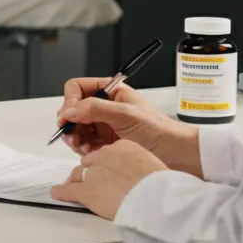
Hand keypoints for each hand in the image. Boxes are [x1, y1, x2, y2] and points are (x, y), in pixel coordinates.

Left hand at [51, 141, 166, 219]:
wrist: (155, 199)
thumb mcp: (152, 165)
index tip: (108, 171)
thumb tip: (137, 173)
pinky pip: (68, 190)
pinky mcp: (86, 190)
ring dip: (78, 181)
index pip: (106, 153)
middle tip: (95, 182)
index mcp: (122, 146)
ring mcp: (92, 172)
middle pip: (90, 162)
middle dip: (91, 172)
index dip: (105, 164)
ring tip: (77, 187)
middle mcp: (104, 155)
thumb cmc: (160, 186)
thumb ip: (138, 165)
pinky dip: (61, 192)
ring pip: (79, 173)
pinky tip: (57, 193)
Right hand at [57, 77, 201, 175]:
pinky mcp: (105, 144)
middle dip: (70, 122)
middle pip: (73, 109)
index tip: (68, 116)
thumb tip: (70, 110)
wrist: (175, 154)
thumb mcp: (125, 114)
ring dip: (74, 137)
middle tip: (70, 134)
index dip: (70, 101)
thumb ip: (95, 108)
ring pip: (76, 128)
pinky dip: (82, 148)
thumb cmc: (159, 130)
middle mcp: (105, 107)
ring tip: (80, 145)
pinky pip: (84, 144)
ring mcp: (104, 126)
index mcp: (111, 92)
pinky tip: (89, 152)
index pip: (78, 88)